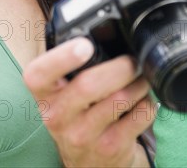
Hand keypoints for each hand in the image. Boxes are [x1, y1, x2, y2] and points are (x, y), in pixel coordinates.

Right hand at [23, 37, 155, 166]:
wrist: (86, 163)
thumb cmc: (74, 115)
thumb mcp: (59, 93)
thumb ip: (67, 66)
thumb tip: (94, 32)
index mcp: (43, 94)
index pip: (39, 74)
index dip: (62, 57)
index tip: (85, 45)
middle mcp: (57, 116)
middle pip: (88, 85)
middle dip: (118, 67)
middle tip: (131, 61)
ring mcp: (83, 135)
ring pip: (119, 99)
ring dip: (137, 83)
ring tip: (139, 77)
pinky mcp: (110, 148)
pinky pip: (138, 117)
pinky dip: (147, 103)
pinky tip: (142, 100)